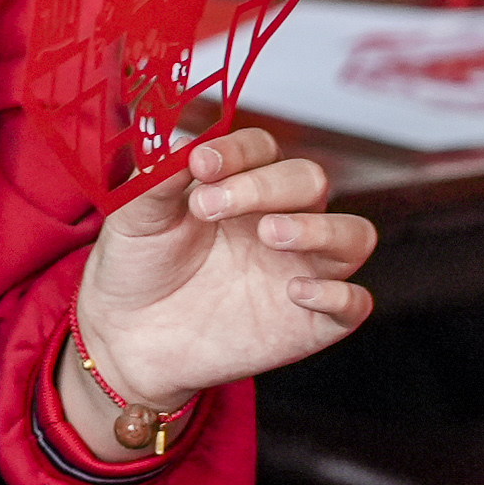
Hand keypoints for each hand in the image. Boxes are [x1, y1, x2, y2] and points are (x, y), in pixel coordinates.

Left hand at [71, 127, 373, 431]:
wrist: (129, 339)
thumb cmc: (140, 268)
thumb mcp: (134, 219)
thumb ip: (156, 180)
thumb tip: (183, 145)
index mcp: (243, 186)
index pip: (263, 149)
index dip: (237, 151)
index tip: (200, 165)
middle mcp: (282, 219)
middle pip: (310, 181)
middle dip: (265, 186)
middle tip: (209, 206)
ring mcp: (303, 270)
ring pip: (354, 235)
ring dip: (319, 228)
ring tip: (269, 234)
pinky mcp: (311, 323)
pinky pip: (354, 304)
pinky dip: (338, 294)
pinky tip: (296, 291)